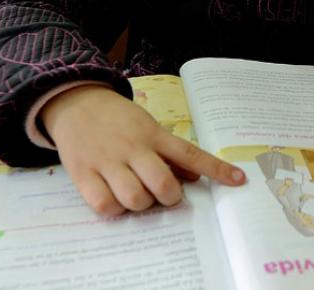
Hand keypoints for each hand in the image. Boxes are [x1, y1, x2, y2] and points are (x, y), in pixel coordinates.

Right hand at [41, 85, 245, 216]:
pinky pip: (104, 204)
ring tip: (136, 195)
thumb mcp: (147, 126)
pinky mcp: (83, 174)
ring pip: (135, 198)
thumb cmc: (117, 119)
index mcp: (152, 133)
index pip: (190, 153)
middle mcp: (132, 147)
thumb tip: (195, 178)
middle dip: (169, 197)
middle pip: (163, 183)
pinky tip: (114, 200)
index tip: (238, 180)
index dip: (216, 169)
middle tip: (163, 194)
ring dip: (142, 205)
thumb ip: (169, 152)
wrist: (74, 103)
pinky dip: (114, 209)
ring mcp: (106, 161)